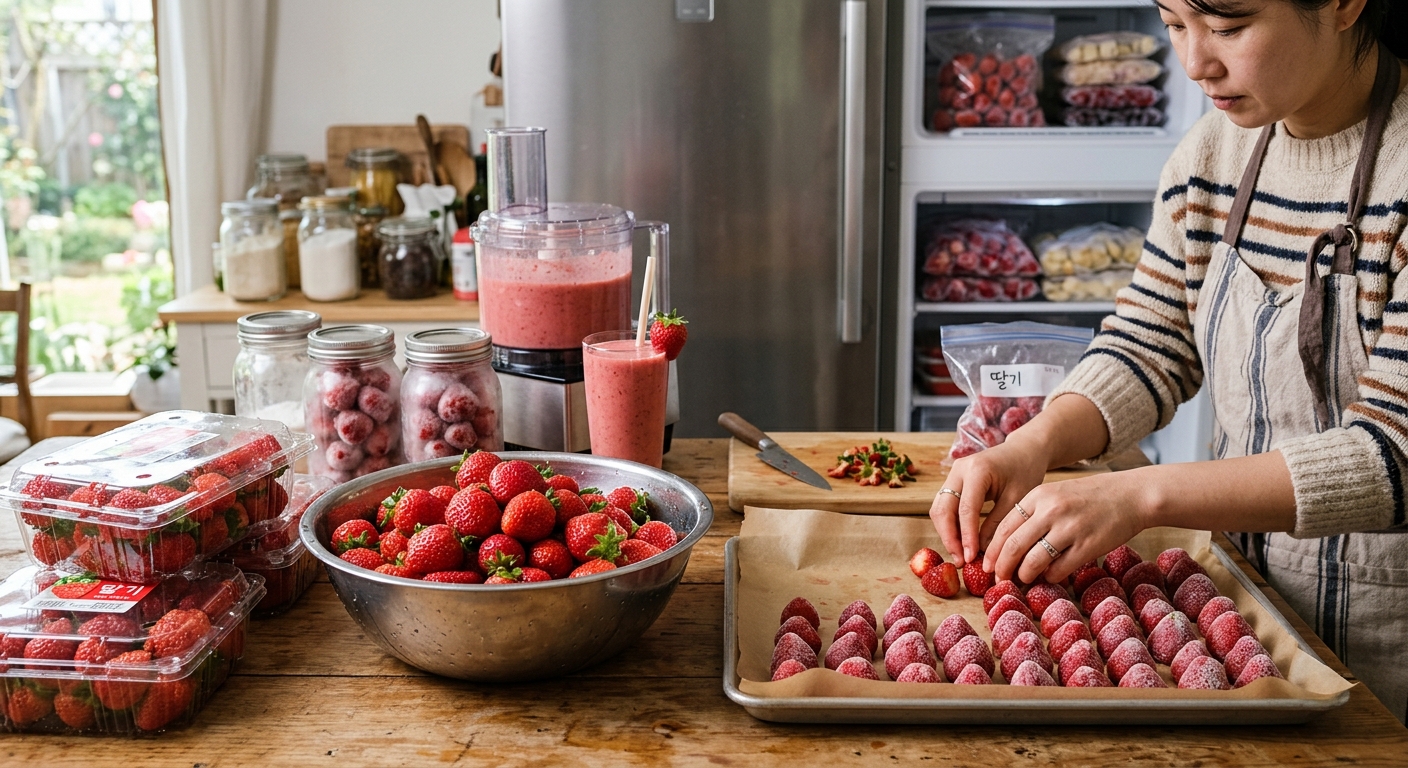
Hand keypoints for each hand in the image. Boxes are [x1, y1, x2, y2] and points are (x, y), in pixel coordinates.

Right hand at [929, 436, 1049, 564]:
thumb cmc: (1025, 471)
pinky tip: (961, 543)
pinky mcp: (952, 482)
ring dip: (947, 534)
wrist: (1023, 450)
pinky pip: (944, 507)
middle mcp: (958, 470)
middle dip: (949, 538)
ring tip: (960, 556)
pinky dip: (950, 526)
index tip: (971, 559)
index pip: (965, 509)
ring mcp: (952, 475)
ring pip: (939, 509)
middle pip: (942, 509)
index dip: (966, 537)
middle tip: (960, 561)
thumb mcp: (1017, 499)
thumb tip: (985, 555)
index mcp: (977, 470)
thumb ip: (999, 525)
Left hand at [984, 469, 1153, 583]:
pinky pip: (1059, 569)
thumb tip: (1007, 546)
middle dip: (1002, 567)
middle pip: (1013, 546)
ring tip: (1024, 579)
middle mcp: (1051, 510)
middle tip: (999, 579)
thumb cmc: (1090, 497)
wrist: (1131, 494)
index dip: (992, 550)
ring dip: (1024, 575)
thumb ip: (1033, 514)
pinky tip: (1051, 575)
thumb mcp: (1056, 495)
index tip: (987, 564)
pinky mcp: (1088, 545)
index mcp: (1038, 495)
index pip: (1003, 527)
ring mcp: (1070, 528)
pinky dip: (1050, 577)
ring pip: (1033, 561)